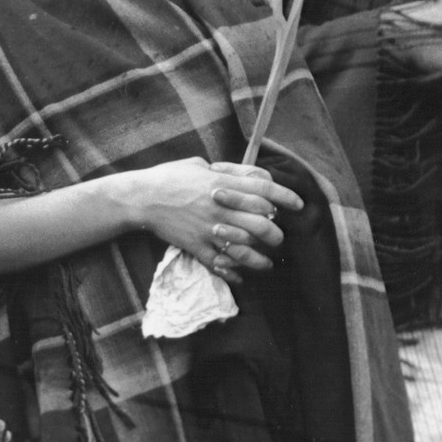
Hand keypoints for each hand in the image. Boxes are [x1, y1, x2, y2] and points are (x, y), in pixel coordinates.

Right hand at [116, 158, 303, 284]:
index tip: (299, 204)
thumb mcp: (201, 165)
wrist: (141, 199)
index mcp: (223, 185)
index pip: (265, 189)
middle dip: (276, 233)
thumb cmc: (169, 177)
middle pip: (262, 223)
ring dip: (260, 259)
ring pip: (245, 250)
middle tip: (279, 237)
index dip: (287, 197)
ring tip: (267, 263)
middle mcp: (221, 208)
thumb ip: (230, 171)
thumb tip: (255, 175)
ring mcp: (209, 230)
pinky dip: (233, 273)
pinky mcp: (197, 246)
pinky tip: (241, 275)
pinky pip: (220, 265)